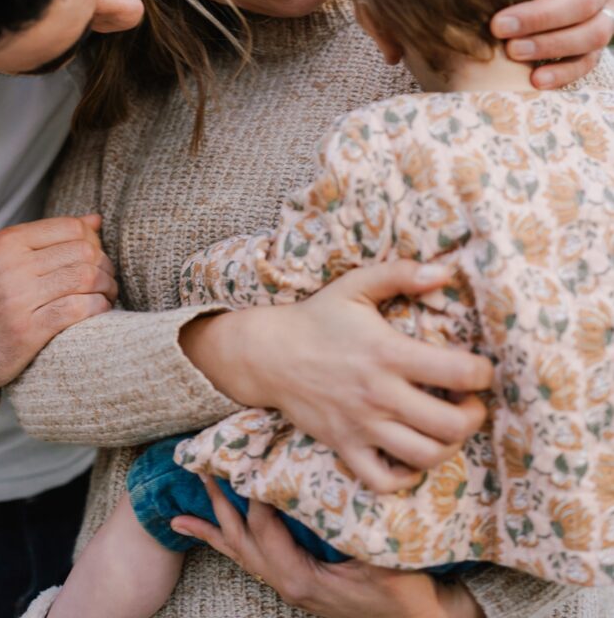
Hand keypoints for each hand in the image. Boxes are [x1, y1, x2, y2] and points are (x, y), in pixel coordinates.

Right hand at [0, 215, 117, 387]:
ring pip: (86, 277)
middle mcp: (12, 266)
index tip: (96, 256)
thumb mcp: (16, 258)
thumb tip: (95, 220)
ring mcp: (19, 298)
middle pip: (83, 251)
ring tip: (107, 293)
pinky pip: (80, 308)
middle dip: (104, 265)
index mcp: (8, 242)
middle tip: (107, 278)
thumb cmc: (0, 296)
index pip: (71, 227)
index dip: (94, 240)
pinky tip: (100, 309)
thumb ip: (54, 237)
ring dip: (107, 286)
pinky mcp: (29, 329)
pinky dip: (99, 307)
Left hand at [171, 477, 482, 616]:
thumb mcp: (385, 558)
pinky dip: (223, 541)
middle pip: (241, 537)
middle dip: (221, 502)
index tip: (255, 454)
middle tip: (204, 467)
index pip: (264, 527)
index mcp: (300, 576)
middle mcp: (286, 581)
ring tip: (186, 506)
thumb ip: (361, 529)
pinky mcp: (293, 579)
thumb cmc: (402, 591)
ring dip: (215, 523)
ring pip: (240, 550)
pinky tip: (197, 528)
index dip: (256, 491)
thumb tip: (345, 486)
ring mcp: (287, 583)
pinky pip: (250, 559)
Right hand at [180, 260, 492, 492]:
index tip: (481, 368)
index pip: (458, 372)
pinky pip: (385, 481)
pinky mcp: (346, 447)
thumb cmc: (318, 317)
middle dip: (474, 416)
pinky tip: (412, 452)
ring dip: (449, 445)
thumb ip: (401, 273)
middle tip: (470, 402)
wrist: (268, 354)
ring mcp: (362, 426)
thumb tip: (445, 270)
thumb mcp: (356, 284)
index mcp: (388, 353)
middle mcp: (379, 395)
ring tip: (447, 425)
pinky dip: (407, 476)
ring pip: (425, 457)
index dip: (483, 373)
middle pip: (450, 425)